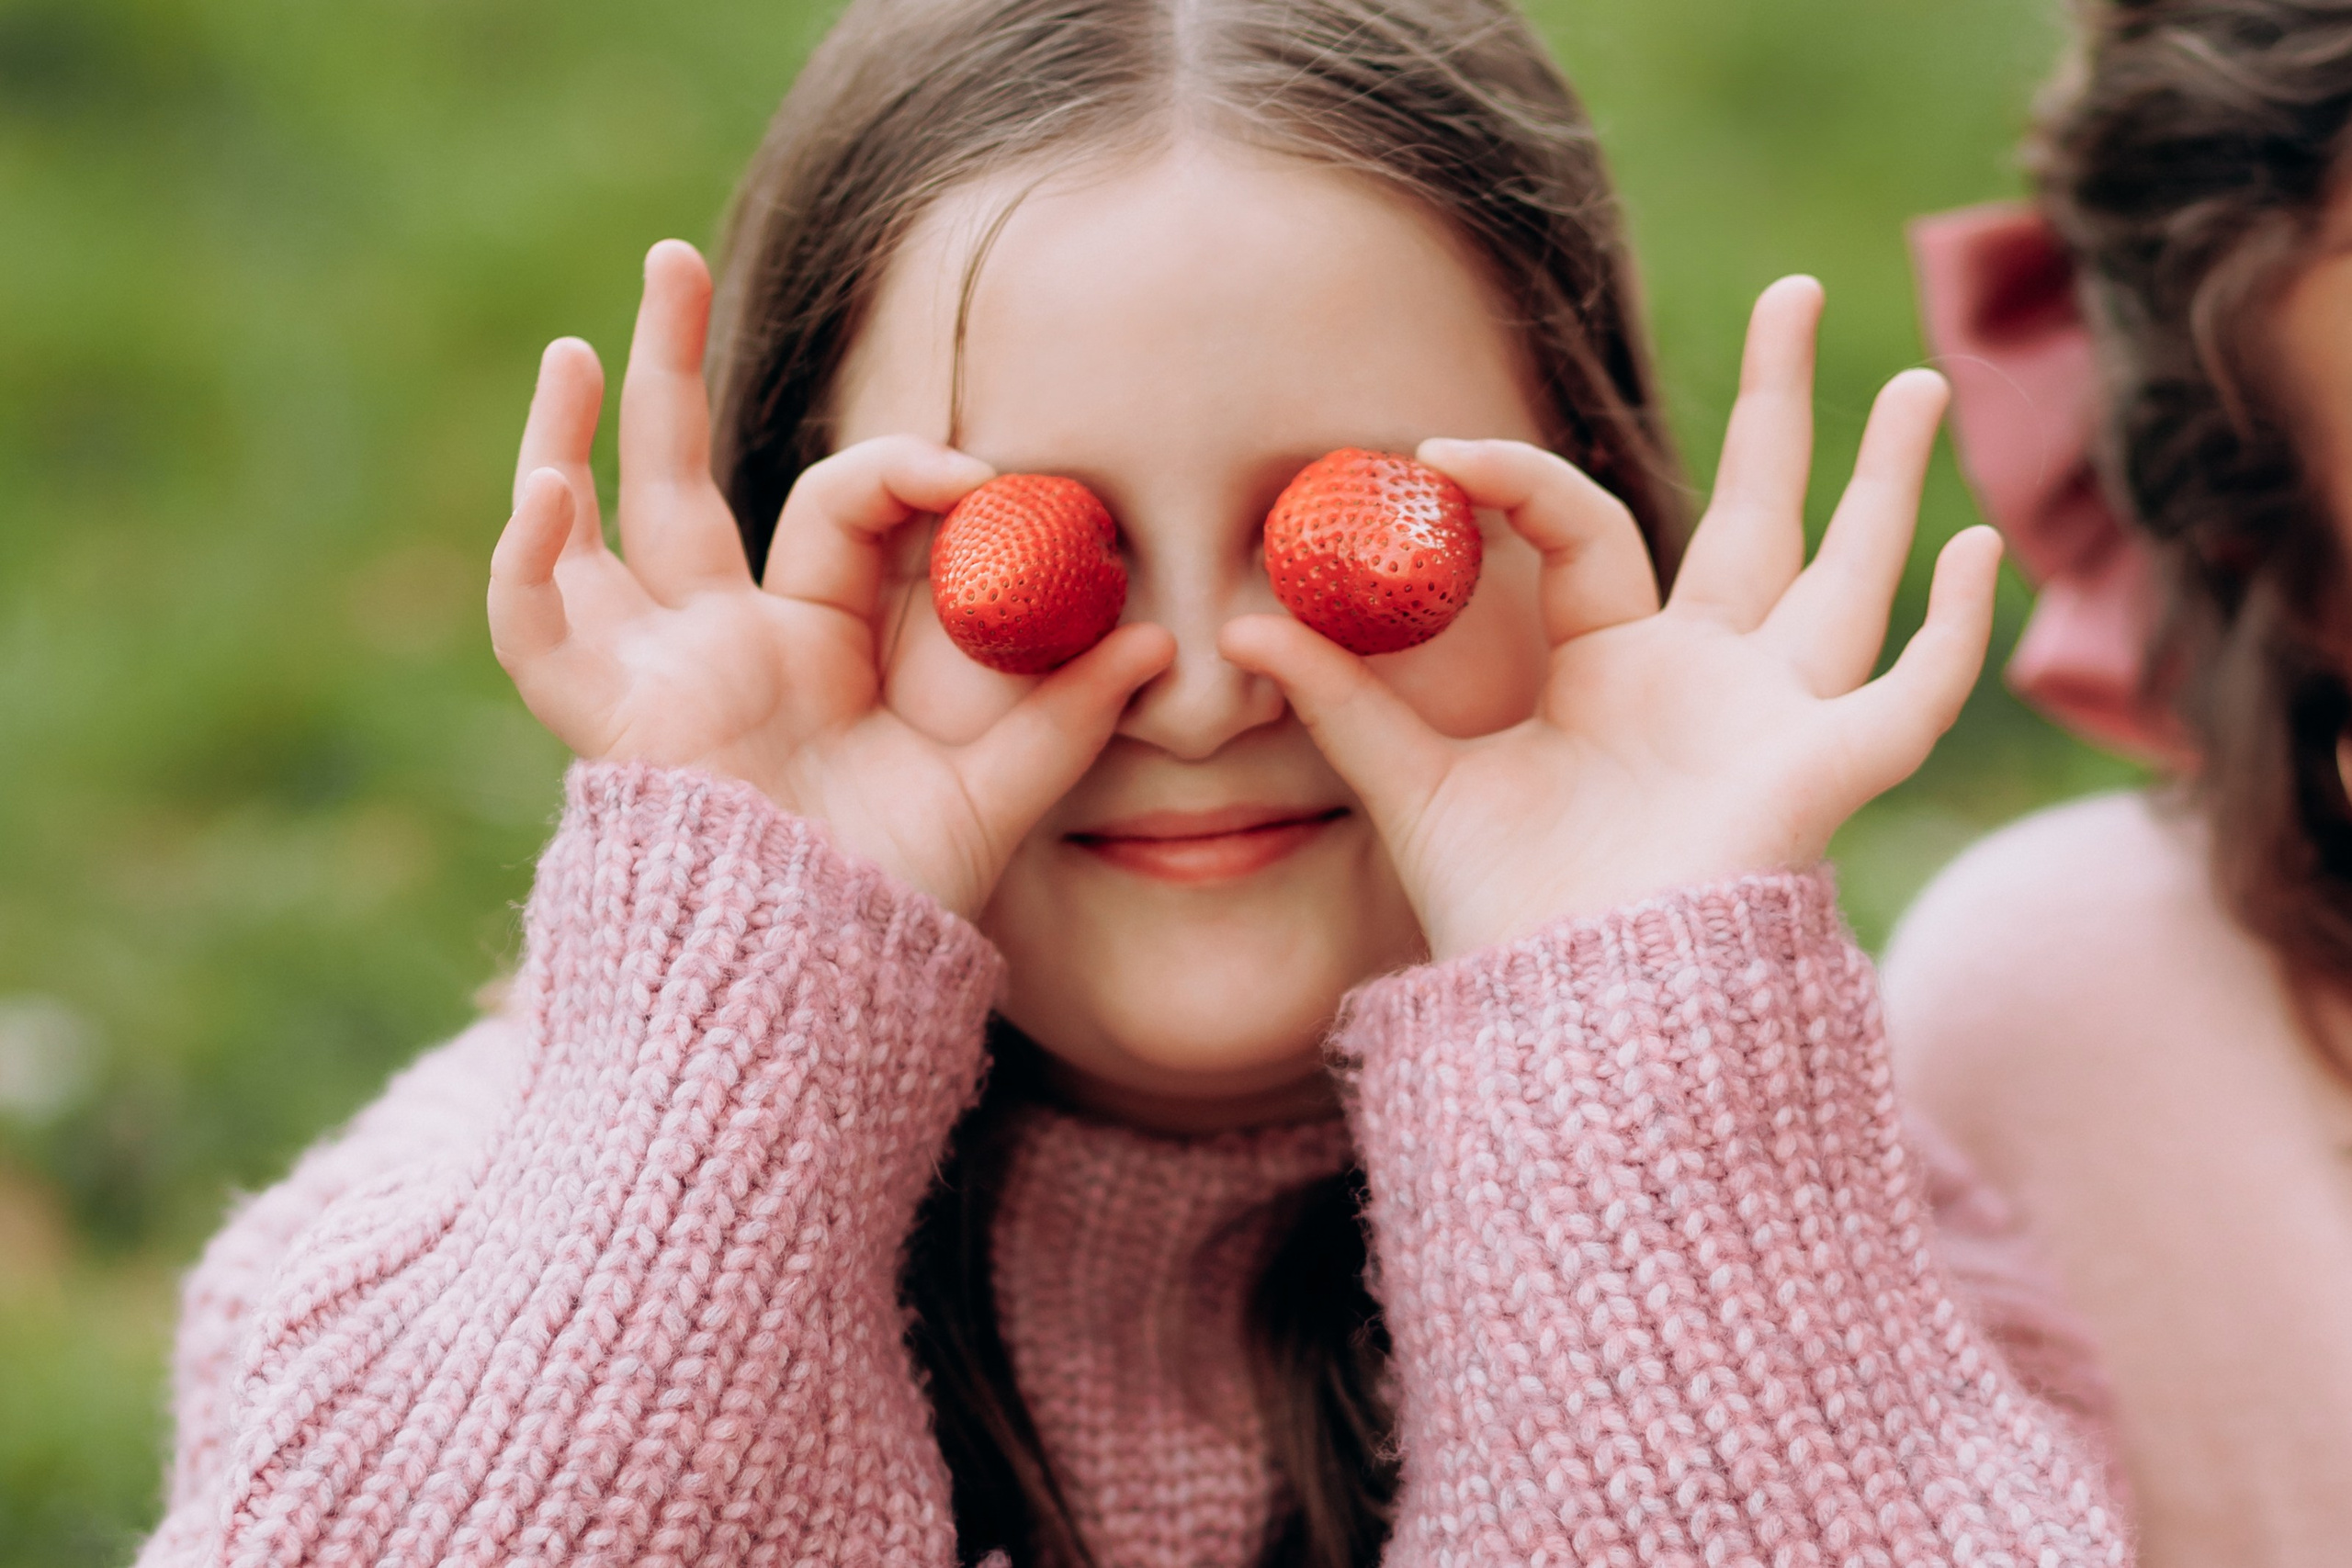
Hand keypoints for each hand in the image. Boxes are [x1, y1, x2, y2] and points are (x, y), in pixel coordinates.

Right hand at [488, 240, 1172, 916]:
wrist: (821, 994)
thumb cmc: (897, 905)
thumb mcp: (994, 798)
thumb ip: (1065, 719)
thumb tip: (1162, 641)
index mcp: (817, 647)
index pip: (842, 508)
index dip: (907, 472)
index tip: (981, 474)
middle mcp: (725, 646)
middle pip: (685, 479)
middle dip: (674, 366)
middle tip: (669, 255)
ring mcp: (657, 677)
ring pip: (594, 532)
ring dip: (575, 435)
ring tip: (582, 342)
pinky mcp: (609, 723)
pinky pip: (537, 632)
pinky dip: (529, 564)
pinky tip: (554, 487)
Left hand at [1222, 277, 1999, 959]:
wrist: (1560, 1019)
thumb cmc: (1499, 915)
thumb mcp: (1411, 790)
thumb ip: (1345, 703)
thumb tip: (1244, 620)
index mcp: (1605, 671)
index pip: (1582, 528)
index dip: (1512, 479)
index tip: (1432, 449)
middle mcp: (1701, 681)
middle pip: (1754, 515)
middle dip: (1776, 408)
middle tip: (1792, 291)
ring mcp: (1772, 722)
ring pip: (1849, 577)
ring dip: (1888, 483)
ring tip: (1924, 381)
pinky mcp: (1822, 777)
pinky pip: (1911, 696)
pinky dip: (1951, 632)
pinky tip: (1980, 547)